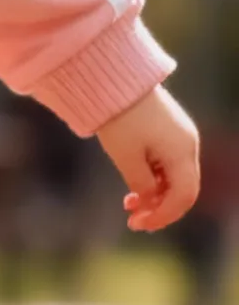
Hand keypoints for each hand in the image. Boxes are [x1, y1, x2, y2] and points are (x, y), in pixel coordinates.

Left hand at [95, 84, 200, 232]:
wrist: (116, 80)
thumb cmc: (121, 118)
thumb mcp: (127, 157)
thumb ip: (141, 184)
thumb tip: (148, 200)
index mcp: (182, 152)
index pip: (184, 196)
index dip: (163, 216)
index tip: (137, 224)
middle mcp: (188, 145)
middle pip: (183, 189)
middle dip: (160, 208)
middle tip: (133, 221)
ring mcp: (180, 137)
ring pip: (175, 178)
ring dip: (155, 195)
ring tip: (128, 204)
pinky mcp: (169, 132)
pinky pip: (168, 164)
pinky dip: (153, 179)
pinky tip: (134, 187)